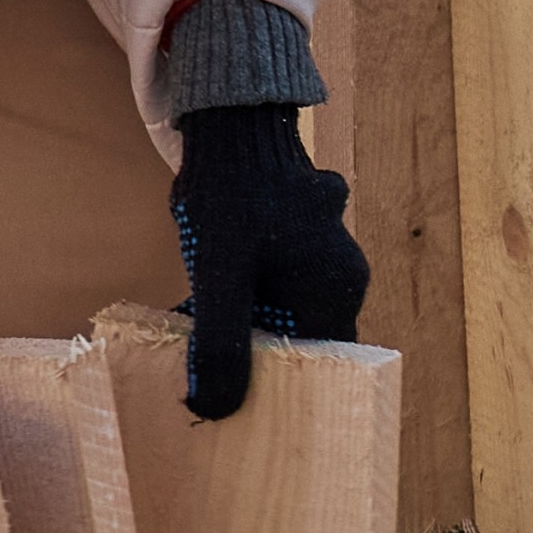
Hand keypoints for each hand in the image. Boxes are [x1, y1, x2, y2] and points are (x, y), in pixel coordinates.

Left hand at [170, 103, 367, 420]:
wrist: (229, 122)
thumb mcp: (221, 277)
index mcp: (339, 288)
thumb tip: (211, 411)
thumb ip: (220, 344)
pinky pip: (267, 286)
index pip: (322, 362)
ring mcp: (316, 255)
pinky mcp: (289, 240)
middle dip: (254, 361)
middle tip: (209, 384)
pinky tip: (194, 311)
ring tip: (193, 348)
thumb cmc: (234, 196)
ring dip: (238, 329)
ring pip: (277, 312)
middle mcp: (338, 274)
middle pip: (298, 339)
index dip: (286, 391)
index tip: (247, 410)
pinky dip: (236, 301)